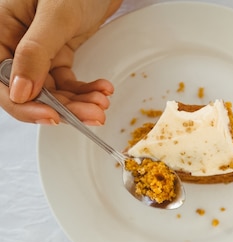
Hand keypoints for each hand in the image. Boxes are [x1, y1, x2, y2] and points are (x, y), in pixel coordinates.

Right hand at [0, 0, 121, 123]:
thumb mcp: (55, 14)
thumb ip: (36, 51)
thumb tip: (20, 91)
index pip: (1, 79)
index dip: (24, 104)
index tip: (52, 116)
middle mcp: (13, 42)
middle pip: (29, 90)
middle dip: (63, 107)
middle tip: (92, 115)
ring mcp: (36, 51)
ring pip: (51, 90)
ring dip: (78, 102)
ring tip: (102, 104)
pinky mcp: (58, 54)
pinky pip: (67, 82)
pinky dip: (85, 90)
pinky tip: (102, 90)